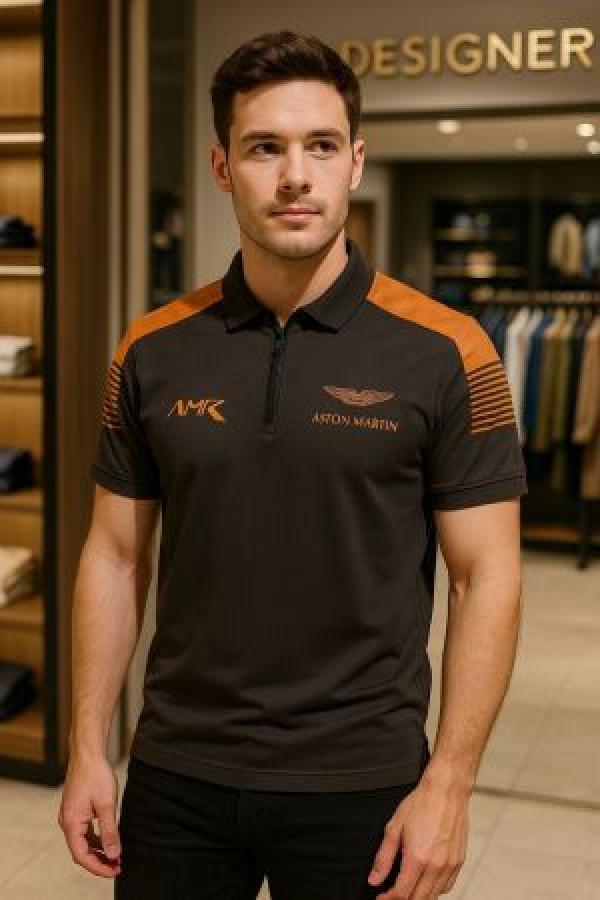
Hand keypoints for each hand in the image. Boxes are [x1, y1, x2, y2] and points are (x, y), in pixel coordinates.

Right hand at [57, 751, 121, 878]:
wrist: (88, 753)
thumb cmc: (95, 774)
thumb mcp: (107, 805)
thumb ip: (109, 832)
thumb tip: (113, 854)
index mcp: (71, 823)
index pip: (82, 856)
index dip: (98, 867)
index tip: (115, 870)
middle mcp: (66, 822)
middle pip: (81, 851)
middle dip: (99, 861)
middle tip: (117, 866)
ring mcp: (70, 816)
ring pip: (82, 842)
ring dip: (97, 850)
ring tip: (115, 855)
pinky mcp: (75, 810)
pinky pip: (83, 831)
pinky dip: (95, 839)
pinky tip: (107, 839)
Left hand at [367, 773, 468, 897]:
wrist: (447, 790)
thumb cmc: (421, 804)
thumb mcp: (394, 827)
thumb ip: (384, 857)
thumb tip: (374, 879)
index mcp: (417, 858)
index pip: (402, 893)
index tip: (380, 898)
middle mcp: (436, 866)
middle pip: (418, 899)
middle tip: (391, 894)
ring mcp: (450, 865)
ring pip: (433, 896)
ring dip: (418, 897)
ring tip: (407, 889)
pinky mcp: (459, 862)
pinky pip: (447, 887)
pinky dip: (435, 891)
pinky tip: (425, 883)